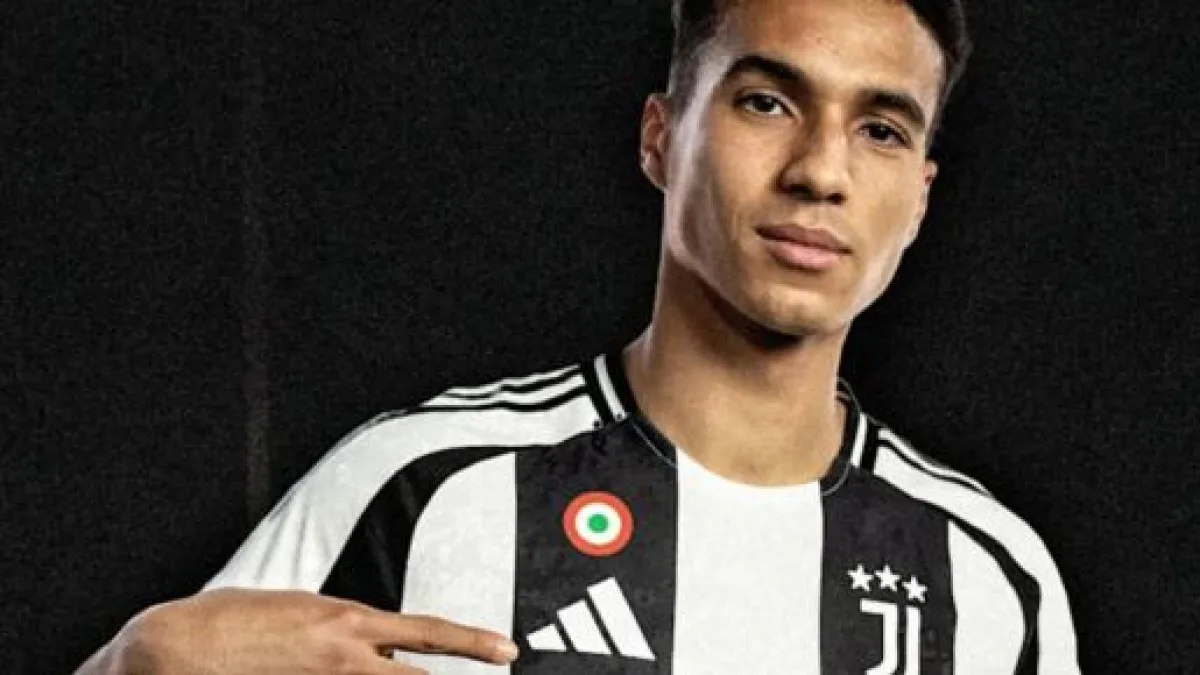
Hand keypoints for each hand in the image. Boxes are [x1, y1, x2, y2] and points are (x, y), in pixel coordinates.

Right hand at [76, 588, 518, 674]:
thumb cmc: (229, 620)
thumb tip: (371, 641)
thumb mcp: (299, 609)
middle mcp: (344, 658)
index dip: (472, 643)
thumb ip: (343, 628)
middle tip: (494, 674)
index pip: (427, 632)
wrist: (171, 650)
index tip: (506, 650)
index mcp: (347, 622)